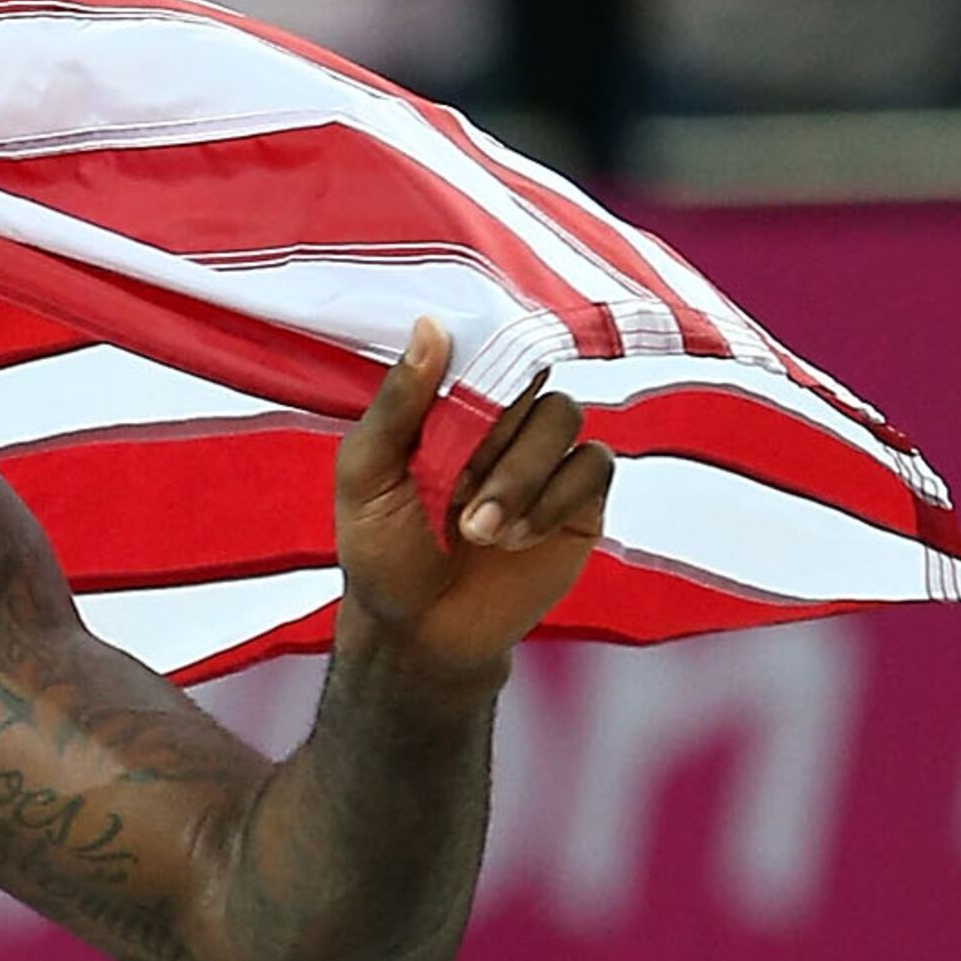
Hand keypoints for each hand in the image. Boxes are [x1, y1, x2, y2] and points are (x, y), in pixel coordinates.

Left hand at [335, 316, 612, 675]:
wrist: (420, 634)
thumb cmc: (383, 553)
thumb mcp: (366, 476)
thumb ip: (395, 405)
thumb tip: (430, 326)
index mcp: (451, 403)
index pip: (484, 351)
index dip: (476, 378)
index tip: (452, 423)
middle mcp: (504, 421)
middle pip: (530, 380)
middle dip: (493, 437)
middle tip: (453, 491)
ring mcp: (546, 457)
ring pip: (564, 419)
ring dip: (520, 476)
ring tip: (478, 532)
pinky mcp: (580, 498)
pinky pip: (594, 465)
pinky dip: (554, 500)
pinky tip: (516, 540)